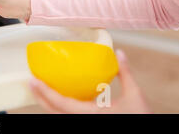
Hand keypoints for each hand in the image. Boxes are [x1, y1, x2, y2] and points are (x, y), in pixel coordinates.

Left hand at [29, 50, 150, 113]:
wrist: (146, 129)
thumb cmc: (141, 117)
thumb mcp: (135, 95)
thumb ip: (125, 73)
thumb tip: (119, 52)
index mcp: (91, 114)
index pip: (62, 103)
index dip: (46, 92)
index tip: (33, 80)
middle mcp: (83, 120)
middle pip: (53, 111)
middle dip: (39, 97)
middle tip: (31, 82)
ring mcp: (83, 122)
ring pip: (57, 115)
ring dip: (46, 103)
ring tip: (38, 88)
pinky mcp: (86, 121)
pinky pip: (65, 115)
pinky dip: (56, 107)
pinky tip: (54, 97)